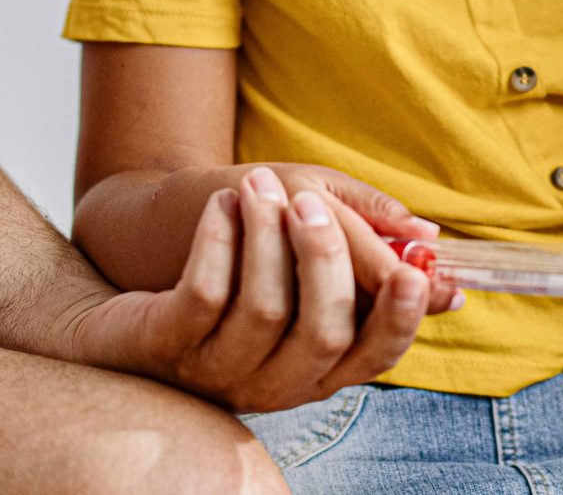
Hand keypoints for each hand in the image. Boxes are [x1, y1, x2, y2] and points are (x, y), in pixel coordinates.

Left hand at [67, 166, 440, 411]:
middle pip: (324, 332)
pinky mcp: (169, 345)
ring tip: (258, 182)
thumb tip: (430, 242)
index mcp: (320, 363)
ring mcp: (220, 369)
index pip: (375, 354)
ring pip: (265, 310)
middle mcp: (276, 380)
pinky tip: (222, 204)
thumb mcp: (304, 244)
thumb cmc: (237, 260)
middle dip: (325, 258)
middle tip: (310, 202)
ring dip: (267, 236)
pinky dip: (219, 241)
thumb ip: (365, 247)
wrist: (131, 276)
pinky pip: (205, 295)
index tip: (414, 269)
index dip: (399, 317)